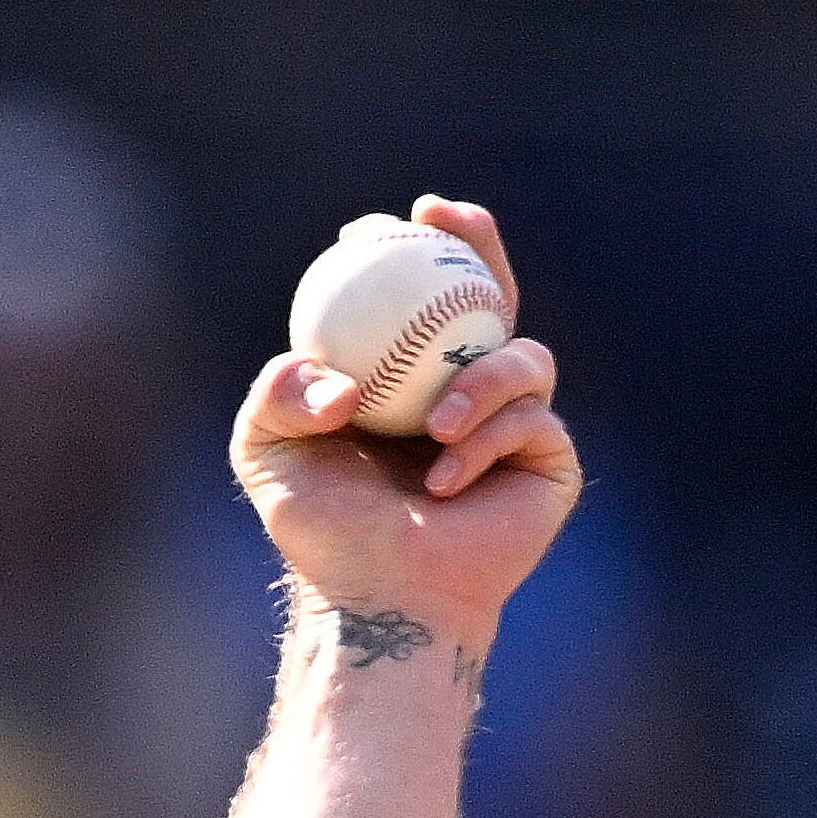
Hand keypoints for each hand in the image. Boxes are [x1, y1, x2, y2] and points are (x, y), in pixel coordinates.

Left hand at [232, 196, 581, 632]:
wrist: (376, 594)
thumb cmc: (321, 527)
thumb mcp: (268, 450)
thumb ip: (277, 392)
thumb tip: (339, 376)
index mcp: (401, 375)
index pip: (411, 298)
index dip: (403, 251)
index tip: (374, 229)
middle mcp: (461, 389)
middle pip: (488, 294)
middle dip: (479, 243)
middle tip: (449, 223)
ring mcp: (512, 421)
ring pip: (523, 355)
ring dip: (481, 378)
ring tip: (436, 424)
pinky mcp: (548, 459)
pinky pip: (533, 418)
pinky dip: (486, 441)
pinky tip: (445, 479)